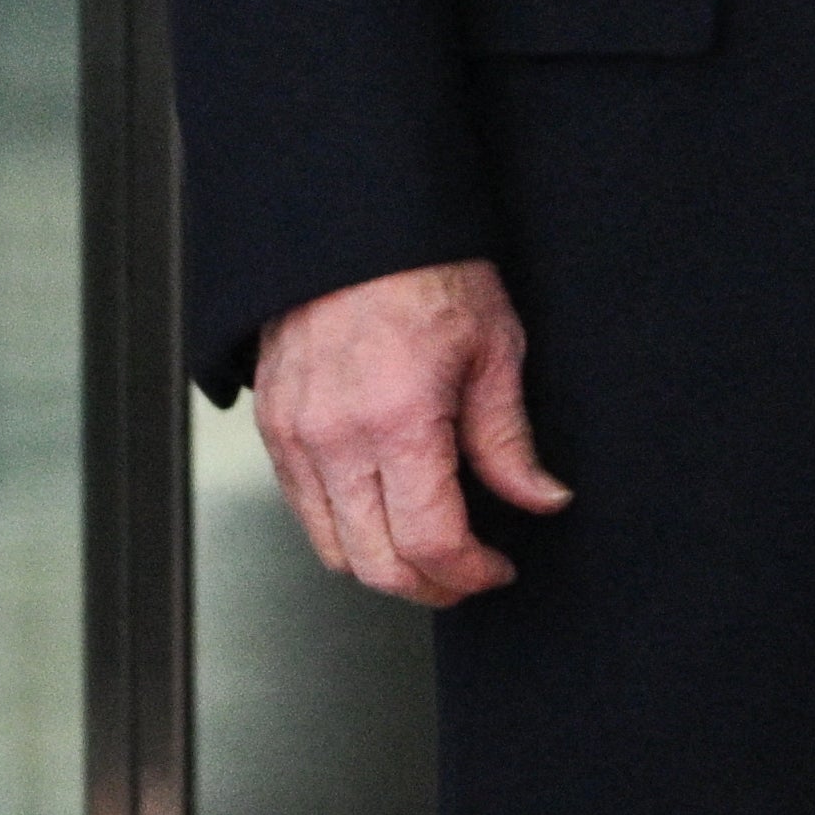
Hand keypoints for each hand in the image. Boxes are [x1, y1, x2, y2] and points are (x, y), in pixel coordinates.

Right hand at [248, 258, 571, 604]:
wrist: (357, 229)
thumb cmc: (429, 274)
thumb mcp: (495, 351)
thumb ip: (509, 441)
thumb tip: (541, 498)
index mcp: (397, 422)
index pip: (429, 540)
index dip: (468, 572)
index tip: (496, 570)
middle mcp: (334, 439)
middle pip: (373, 562)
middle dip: (428, 585)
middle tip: (467, 577)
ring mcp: (294, 437)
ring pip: (330, 547)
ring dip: (382, 566)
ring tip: (430, 555)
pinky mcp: (273, 428)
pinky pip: (302, 508)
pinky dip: (343, 530)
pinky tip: (384, 515)